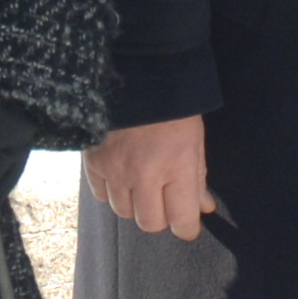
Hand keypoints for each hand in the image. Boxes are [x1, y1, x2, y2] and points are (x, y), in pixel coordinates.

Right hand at [85, 114, 213, 239]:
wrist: (133, 71)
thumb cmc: (172, 105)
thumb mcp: (194, 139)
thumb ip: (197, 177)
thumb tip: (204, 208)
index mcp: (177, 166)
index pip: (182, 221)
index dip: (187, 227)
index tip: (188, 223)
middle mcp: (145, 174)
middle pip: (151, 224)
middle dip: (161, 215)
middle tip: (165, 198)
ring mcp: (115, 169)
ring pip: (124, 212)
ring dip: (135, 203)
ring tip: (141, 182)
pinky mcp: (93, 162)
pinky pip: (101, 196)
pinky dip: (112, 191)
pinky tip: (121, 175)